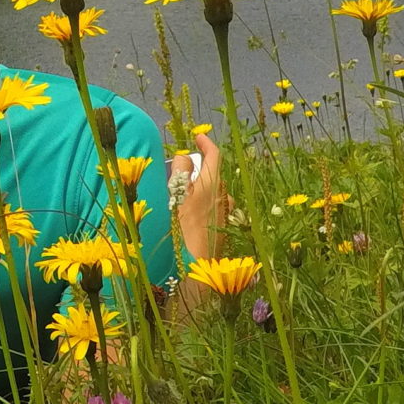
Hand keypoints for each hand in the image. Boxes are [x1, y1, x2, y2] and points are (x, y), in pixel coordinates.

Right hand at [174, 133, 229, 260]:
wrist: (197, 266)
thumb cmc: (183, 229)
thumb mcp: (176, 195)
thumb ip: (181, 171)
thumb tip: (186, 156)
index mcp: (213, 183)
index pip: (214, 154)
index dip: (205, 143)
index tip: (198, 136)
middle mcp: (223, 195)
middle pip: (212, 174)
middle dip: (198, 170)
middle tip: (180, 173)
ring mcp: (226, 212)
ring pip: (213, 193)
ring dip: (200, 190)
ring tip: (182, 200)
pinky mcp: (224, 228)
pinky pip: (214, 208)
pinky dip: (204, 206)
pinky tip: (192, 219)